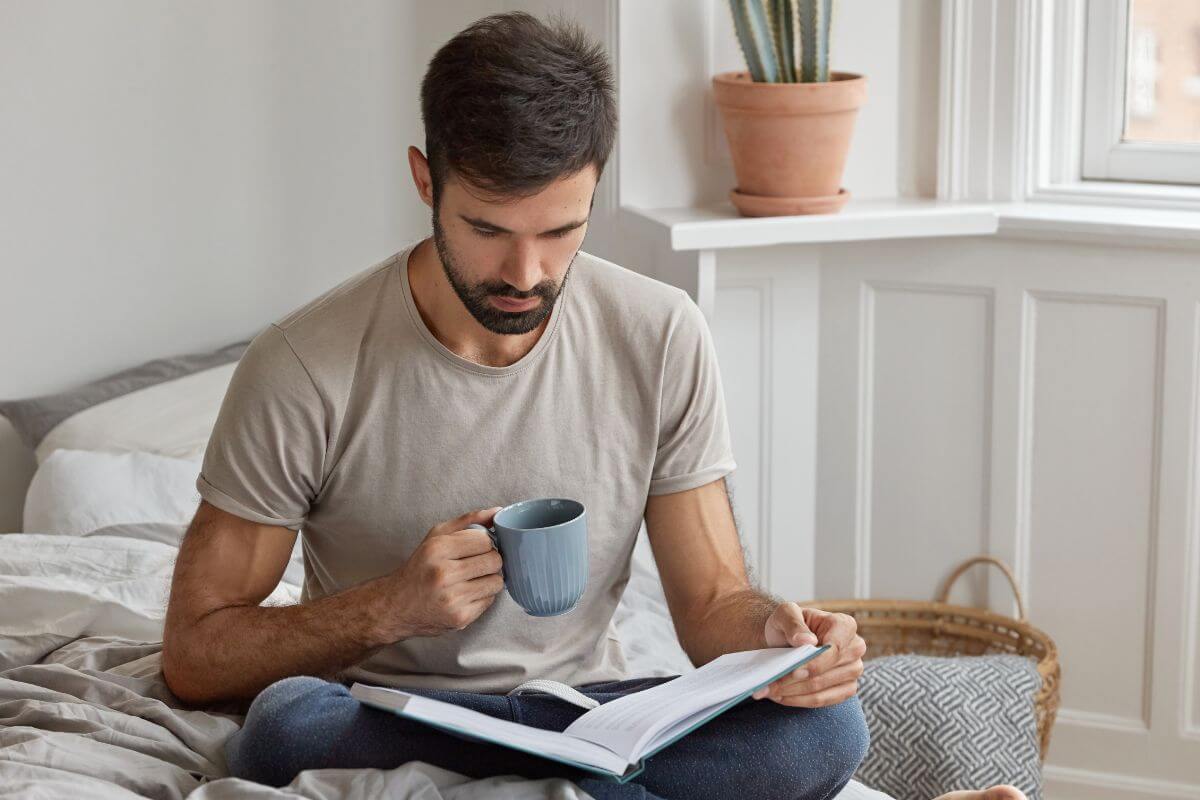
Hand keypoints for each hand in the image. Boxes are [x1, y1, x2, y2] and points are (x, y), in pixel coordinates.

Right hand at [378, 507, 505, 641]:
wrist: (396, 606)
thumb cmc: (420, 568)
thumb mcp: (436, 537)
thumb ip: (467, 521)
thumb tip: (498, 512)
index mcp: (437, 549)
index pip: (485, 540)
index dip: (486, 543)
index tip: (477, 548)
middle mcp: (443, 574)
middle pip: (494, 561)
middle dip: (490, 560)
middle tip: (476, 564)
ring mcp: (452, 598)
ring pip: (497, 582)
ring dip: (489, 579)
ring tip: (472, 579)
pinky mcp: (460, 618)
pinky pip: (490, 601)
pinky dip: (482, 596)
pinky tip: (466, 594)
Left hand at [751, 602, 865, 707]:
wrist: (785, 638)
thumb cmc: (788, 623)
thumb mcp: (785, 613)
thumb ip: (794, 623)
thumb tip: (807, 640)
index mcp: (845, 625)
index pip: (834, 649)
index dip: (814, 663)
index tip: (792, 671)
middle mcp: (855, 648)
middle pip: (825, 673)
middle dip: (795, 681)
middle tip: (769, 685)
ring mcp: (853, 670)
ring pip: (821, 690)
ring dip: (792, 693)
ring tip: (770, 690)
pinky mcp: (846, 689)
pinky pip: (823, 701)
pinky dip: (799, 700)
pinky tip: (780, 696)